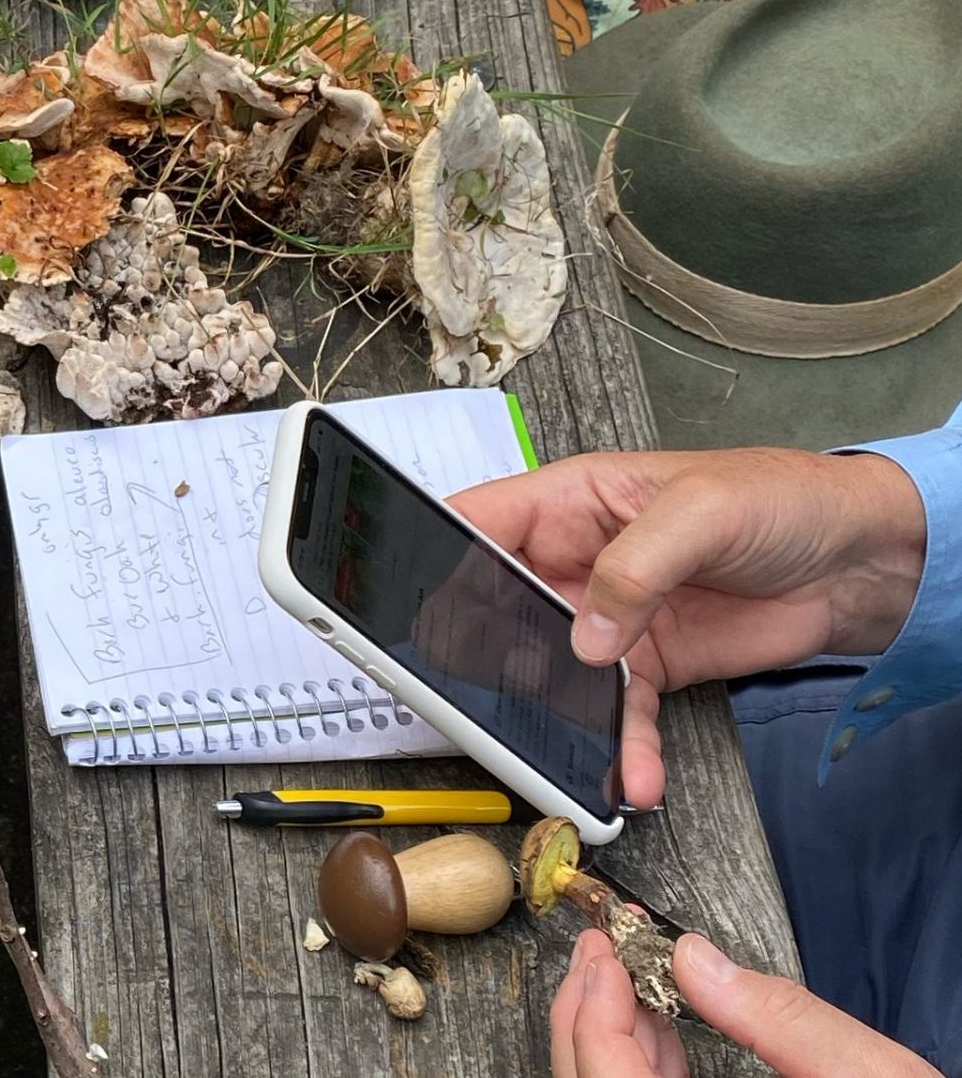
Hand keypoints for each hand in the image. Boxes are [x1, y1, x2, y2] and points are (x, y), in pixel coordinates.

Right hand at [448, 449, 925, 806]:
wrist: (863, 559)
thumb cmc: (782, 499)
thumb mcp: (702, 510)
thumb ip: (634, 567)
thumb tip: (585, 637)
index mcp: (570, 503)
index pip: (478, 526)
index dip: (436, 564)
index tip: (413, 614)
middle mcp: (574, 562)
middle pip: (499, 613)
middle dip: (485, 662)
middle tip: (478, 705)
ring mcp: (608, 620)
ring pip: (552, 678)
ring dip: (555, 723)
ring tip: (562, 762)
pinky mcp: (648, 667)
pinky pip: (617, 715)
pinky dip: (621, 750)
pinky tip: (632, 777)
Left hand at [551, 929, 935, 1077]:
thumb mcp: (866, 1075)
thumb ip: (783, 1018)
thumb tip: (697, 958)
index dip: (592, 1013)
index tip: (603, 954)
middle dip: (587, 1014)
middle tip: (598, 950)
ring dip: (611, 1033)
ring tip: (620, 970)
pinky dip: (644, 1062)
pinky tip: (656, 1023)